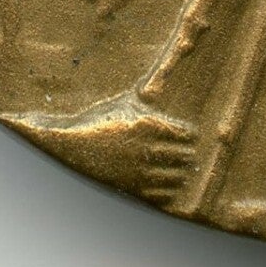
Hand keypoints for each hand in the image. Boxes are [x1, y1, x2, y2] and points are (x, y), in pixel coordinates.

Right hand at [10, 100, 197, 205]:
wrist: (75, 144)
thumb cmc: (102, 120)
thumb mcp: (128, 105)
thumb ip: (150, 101)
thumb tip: (167, 72)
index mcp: (149, 126)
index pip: (184, 136)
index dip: (189, 139)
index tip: (190, 140)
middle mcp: (148, 148)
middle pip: (182, 158)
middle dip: (185, 157)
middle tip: (187, 157)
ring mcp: (141, 170)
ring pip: (174, 178)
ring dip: (178, 176)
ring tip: (180, 174)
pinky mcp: (132, 188)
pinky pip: (160, 194)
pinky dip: (166, 193)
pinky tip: (167, 189)